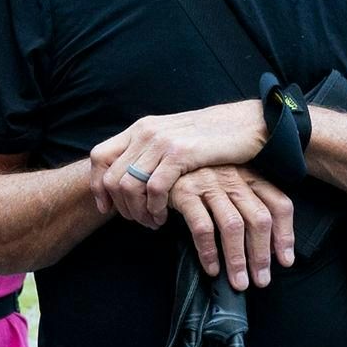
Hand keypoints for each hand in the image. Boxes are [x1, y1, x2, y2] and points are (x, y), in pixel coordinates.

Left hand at [90, 101, 269, 228]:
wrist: (248, 124)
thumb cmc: (215, 138)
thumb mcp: (175, 139)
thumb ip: (153, 152)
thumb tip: (133, 175)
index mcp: (142, 128)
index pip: (99, 156)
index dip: (98, 186)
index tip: (107, 208)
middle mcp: (146, 132)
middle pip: (111, 176)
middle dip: (119, 207)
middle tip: (137, 221)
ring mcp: (162, 141)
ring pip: (128, 186)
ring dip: (137, 212)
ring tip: (152, 223)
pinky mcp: (181, 154)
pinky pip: (153, 188)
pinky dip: (154, 209)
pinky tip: (165, 217)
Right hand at [160, 164, 296, 289]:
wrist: (160, 166)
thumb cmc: (199, 181)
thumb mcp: (228, 186)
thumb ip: (247, 207)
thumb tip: (269, 249)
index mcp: (250, 176)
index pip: (279, 204)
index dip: (285, 234)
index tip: (285, 261)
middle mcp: (234, 178)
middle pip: (259, 218)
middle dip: (262, 254)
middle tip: (262, 280)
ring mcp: (210, 183)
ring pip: (233, 225)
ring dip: (238, 259)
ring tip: (239, 282)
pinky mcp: (185, 192)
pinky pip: (203, 228)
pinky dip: (209, 252)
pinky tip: (212, 268)